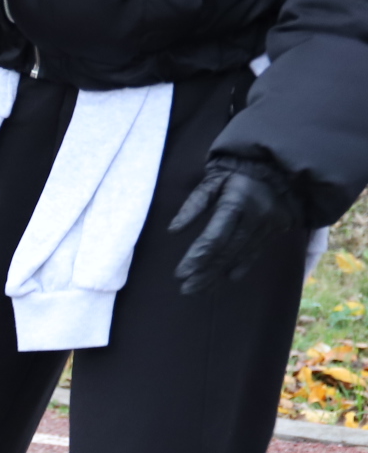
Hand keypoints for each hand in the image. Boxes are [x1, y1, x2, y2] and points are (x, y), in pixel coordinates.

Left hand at [171, 156, 302, 296]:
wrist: (281, 162)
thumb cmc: (238, 170)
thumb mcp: (213, 179)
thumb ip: (193, 204)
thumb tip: (173, 230)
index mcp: (237, 202)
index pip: (214, 238)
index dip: (196, 258)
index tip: (180, 274)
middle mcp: (256, 217)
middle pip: (227, 252)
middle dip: (205, 273)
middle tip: (186, 290)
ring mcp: (269, 225)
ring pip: (241, 256)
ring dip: (219, 274)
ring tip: (199, 289)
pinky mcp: (277, 229)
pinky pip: (257, 252)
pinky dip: (241, 266)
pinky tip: (227, 278)